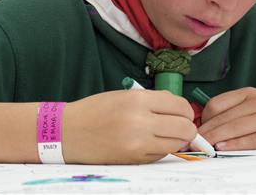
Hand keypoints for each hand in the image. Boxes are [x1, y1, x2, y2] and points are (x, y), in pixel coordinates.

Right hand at [63, 90, 195, 163]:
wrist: (68, 133)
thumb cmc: (96, 110)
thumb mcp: (126, 95)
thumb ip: (154, 101)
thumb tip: (181, 110)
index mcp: (139, 100)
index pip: (181, 106)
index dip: (186, 110)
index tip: (182, 113)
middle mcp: (141, 122)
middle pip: (185, 128)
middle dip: (186, 127)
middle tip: (179, 126)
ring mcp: (138, 144)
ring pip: (176, 144)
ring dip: (176, 140)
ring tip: (164, 134)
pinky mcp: (134, 159)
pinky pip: (161, 155)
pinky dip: (161, 149)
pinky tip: (149, 143)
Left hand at [198, 87, 255, 150]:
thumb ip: (237, 111)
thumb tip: (207, 126)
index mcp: (250, 93)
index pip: (217, 104)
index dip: (203, 119)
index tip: (194, 132)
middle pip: (223, 118)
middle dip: (204, 132)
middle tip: (190, 144)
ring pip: (234, 128)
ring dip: (215, 139)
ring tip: (202, 147)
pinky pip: (251, 139)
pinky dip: (234, 144)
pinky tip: (223, 148)